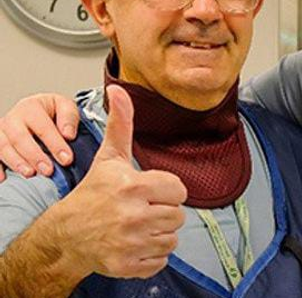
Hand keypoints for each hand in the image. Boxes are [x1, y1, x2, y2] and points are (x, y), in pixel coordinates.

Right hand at [0, 92, 79, 181]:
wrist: (36, 111)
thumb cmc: (51, 111)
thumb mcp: (65, 107)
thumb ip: (69, 118)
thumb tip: (68, 135)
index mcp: (31, 107)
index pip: (43, 127)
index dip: (55, 144)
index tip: (67, 159)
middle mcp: (13, 118)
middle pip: (19, 137)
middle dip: (34, 155)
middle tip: (48, 170)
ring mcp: (1, 131)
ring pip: (2, 147)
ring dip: (16, 162)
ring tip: (31, 173)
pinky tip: (3, 178)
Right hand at [56, 86, 186, 277]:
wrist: (66, 234)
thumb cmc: (92, 194)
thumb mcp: (109, 158)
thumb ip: (122, 124)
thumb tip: (120, 91)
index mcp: (133, 187)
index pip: (180, 190)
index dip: (167, 190)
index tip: (149, 191)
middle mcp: (133, 216)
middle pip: (179, 215)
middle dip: (163, 212)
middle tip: (141, 209)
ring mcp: (131, 243)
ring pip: (172, 238)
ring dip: (159, 233)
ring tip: (137, 225)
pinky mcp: (129, 265)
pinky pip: (162, 259)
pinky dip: (151, 255)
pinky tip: (134, 243)